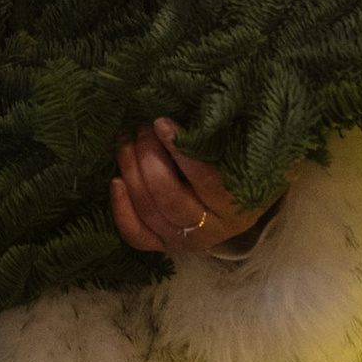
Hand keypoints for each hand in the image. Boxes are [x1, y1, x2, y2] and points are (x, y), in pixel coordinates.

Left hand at [112, 118, 270, 259]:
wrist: (244, 196)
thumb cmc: (240, 162)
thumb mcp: (236, 148)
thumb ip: (214, 136)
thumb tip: (172, 115)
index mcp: (237, 203)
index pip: (203, 178)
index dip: (177, 149)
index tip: (160, 122)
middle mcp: (212, 229)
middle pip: (168, 197)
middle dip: (147, 158)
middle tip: (141, 129)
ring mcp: (186, 241)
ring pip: (148, 212)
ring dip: (131, 173)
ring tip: (126, 143)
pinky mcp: (165, 246)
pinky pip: (136, 235)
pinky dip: (121, 209)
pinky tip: (116, 181)